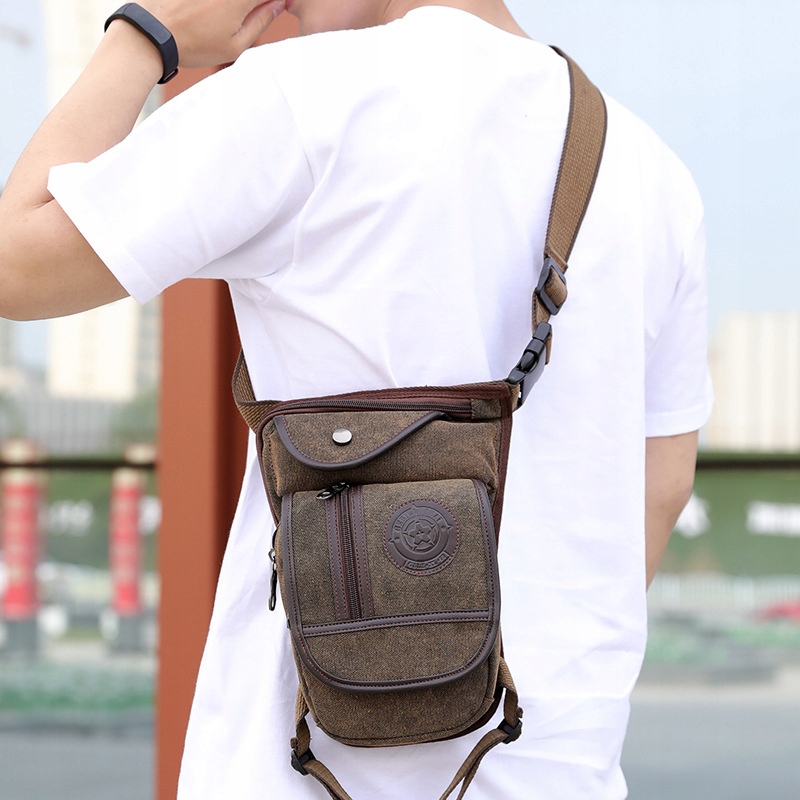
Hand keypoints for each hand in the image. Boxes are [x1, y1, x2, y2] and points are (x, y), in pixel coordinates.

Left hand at [141, 0, 286, 68]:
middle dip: (252, 6)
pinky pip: (213, 1)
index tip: (272, 9)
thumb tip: (278, 4)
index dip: (274, 2)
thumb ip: (261, 22)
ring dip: (229, 9)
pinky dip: (213, 6)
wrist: (154, 32)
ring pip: (228, 1)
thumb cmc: (195, 45)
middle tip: (242, 18)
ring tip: (216, 22)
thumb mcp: (235, 46)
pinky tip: (203, 13)